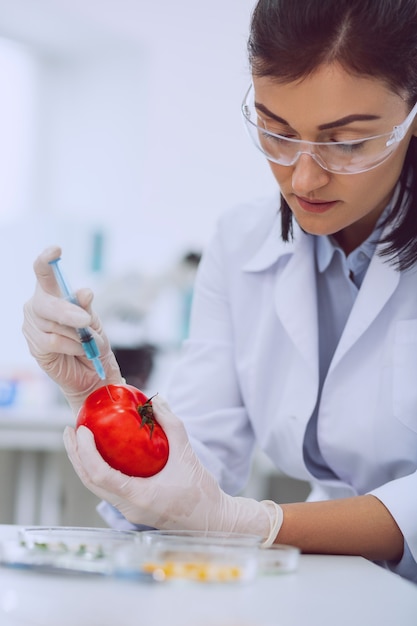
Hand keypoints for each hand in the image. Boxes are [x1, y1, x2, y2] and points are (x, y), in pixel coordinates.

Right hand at [22, 246, 121, 412]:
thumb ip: (86, 308)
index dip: (46, 261)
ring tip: (86, 343)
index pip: (44, 273)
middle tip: (86, 322)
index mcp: (53, 294)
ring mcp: (33, 327)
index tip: (56, 250)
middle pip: (47, 303)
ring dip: (77, 336)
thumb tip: (84, 293)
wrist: (93, 373)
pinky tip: (78, 351)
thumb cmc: (93, 342)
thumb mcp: (94, 322)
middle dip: (68, 312)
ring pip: (53, 326)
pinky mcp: (35, 346)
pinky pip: (53, 342)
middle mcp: (38, 307)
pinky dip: (71, 347)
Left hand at [64, 395, 282, 545]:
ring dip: (84, 463)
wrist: (213, 522)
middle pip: (90, 482)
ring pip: (96, 487)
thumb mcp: (187, 455)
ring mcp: (129, 511)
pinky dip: (99, 469)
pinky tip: (102, 453)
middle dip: (76, 455)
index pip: (99, 475)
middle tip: (70, 430)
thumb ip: (172, 426)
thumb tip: (156, 401)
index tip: (81, 430)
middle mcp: (128, 508)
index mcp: (138, 497)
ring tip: (80, 440)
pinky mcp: (133, 508)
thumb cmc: (202, 493)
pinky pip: (108, 488)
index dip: (85, 452)